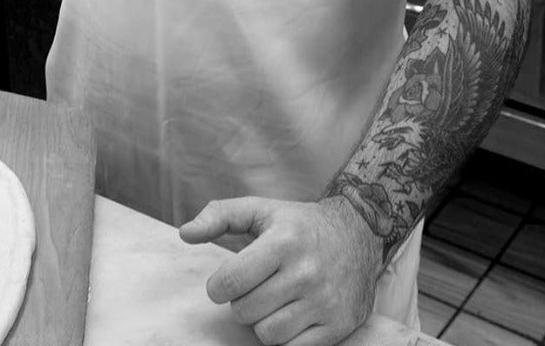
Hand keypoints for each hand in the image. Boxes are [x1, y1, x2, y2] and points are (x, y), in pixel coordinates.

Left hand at [179, 195, 383, 345]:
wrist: (360, 234)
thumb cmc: (300, 226)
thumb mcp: (261, 210)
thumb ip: (220, 216)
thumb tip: (185, 233)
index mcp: (284, 241)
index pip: (228, 283)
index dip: (219, 287)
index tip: (229, 281)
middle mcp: (307, 272)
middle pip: (245, 312)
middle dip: (243, 302)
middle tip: (258, 287)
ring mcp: (325, 301)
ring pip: (267, 334)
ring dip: (263, 321)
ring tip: (275, 300)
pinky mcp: (338, 325)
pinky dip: (286, 336)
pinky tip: (293, 313)